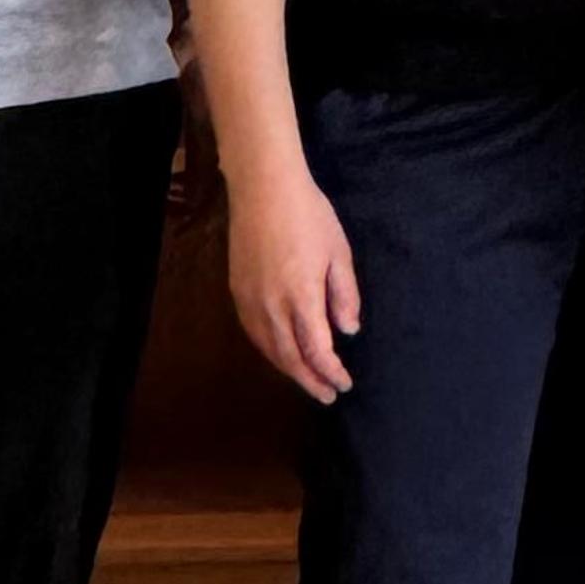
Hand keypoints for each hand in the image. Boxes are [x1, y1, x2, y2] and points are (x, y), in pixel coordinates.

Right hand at [230, 160, 363, 400]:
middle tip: (327, 395)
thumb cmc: (309, 215)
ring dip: (289, 370)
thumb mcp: (339, 252)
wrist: (264, 188)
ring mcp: (250, 300)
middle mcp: (271, 306)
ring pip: (269, 349)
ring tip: (308, 380)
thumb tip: (348, 331)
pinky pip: (253, 334)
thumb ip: (344, 295)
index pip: (317, 350)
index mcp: (301, 297)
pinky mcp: (237, 292)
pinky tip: (281, 353)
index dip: (330, 372)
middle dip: (310, 381)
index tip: (345, 384)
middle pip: (290, 358)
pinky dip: (269, 351)